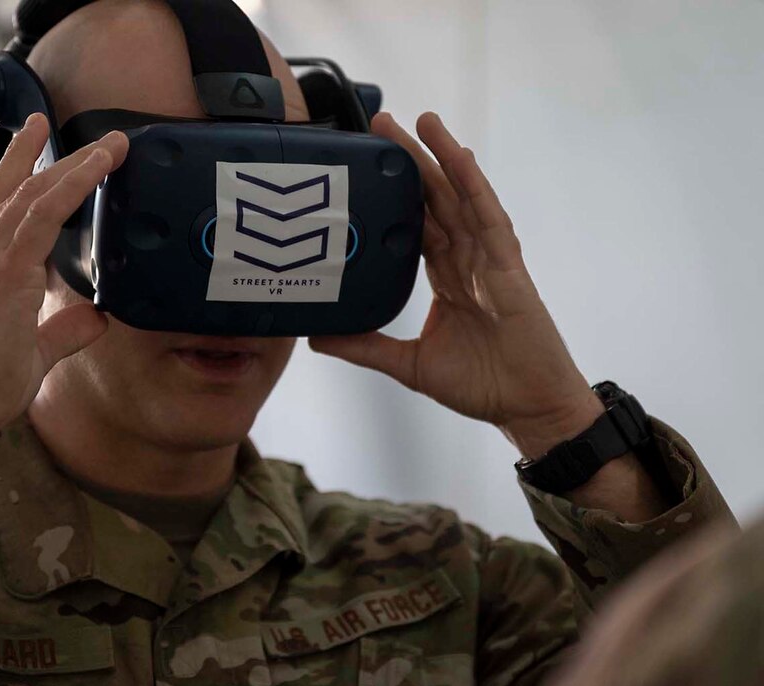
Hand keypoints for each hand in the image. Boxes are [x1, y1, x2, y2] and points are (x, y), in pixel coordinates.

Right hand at [0, 113, 129, 449]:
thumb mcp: (29, 351)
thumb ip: (63, 330)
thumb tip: (96, 317)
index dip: (16, 171)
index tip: (34, 144)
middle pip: (13, 189)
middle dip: (40, 154)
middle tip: (60, 125)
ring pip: (34, 194)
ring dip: (73, 164)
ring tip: (107, 145)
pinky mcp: (3, 272)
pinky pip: (43, 215)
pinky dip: (73, 185)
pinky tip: (97, 167)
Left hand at [309, 111, 602, 457]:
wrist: (527, 408)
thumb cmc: (482, 385)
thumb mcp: (408, 364)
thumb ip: (366, 346)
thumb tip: (317, 339)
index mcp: (446, 278)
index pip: (415, 224)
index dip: (393, 194)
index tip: (366, 165)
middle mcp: (466, 261)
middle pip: (434, 200)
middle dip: (410, 161)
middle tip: (380, 123)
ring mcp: (489, 261)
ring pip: (461, 198)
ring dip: (442, 157)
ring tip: (420, 119)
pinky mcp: (509, 269)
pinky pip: (490, 220)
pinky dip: (474, 187)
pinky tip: (457, 158)